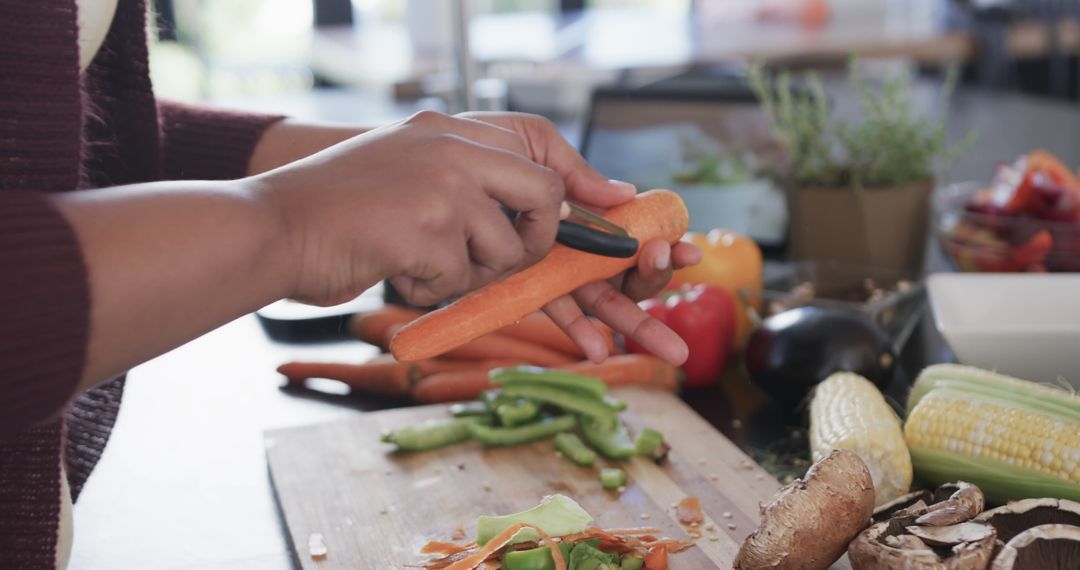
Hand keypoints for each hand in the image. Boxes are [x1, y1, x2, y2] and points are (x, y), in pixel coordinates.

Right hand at [256, 111, 566, 306]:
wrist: (270, 226)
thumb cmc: (337, 212)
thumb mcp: (405, 169)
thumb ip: (466, 175)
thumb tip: (546, 201)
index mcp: (447, 130)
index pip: (537, 145)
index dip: (575, 185)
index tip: (607, 206)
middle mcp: (450, 148)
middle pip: (544, 196)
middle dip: (536, 242)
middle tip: (497, 260)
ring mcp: (441, 187)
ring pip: (505, 251)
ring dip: (469, 274)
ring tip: (419, 262)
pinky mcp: (427, 230)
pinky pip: (460, 279)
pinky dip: (430, 291)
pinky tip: (394, 271)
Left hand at [462, 113, 701, 364]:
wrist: (417, 174)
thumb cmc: (474, 150)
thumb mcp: (531, 145)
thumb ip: (574, 170)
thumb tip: (626, 193)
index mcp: (581, 207)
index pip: (632, 231)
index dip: (663, 243)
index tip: (689, 250)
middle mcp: (568, 242)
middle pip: (624, 270)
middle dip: (655, 280)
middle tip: (670, 276)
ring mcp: (545, 268)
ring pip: (599, 298)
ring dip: (633, 319)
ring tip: (668, 350)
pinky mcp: (517, 287)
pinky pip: (554, 309)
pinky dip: (578, 328)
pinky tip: (599, 348)